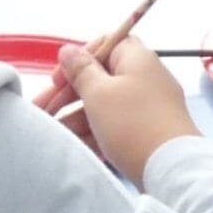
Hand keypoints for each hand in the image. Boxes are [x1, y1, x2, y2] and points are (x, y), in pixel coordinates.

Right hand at [58, 33, 197, 184]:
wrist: (171, 168)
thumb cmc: (132, 124)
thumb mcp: (99, 93)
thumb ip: (80, 70)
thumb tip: (68, 49)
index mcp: (136, 59)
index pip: (105, 45)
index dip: (78, 59)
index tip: (57, 79)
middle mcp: (145, 78)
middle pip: (100, 79)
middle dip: (68, 95)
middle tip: (41, 112)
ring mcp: (148, 107)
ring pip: (105, 106)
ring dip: (76, 118)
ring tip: (53, 134)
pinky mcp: (148, 132)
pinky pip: (116, 126)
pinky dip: (95, 133)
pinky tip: (74, 147)